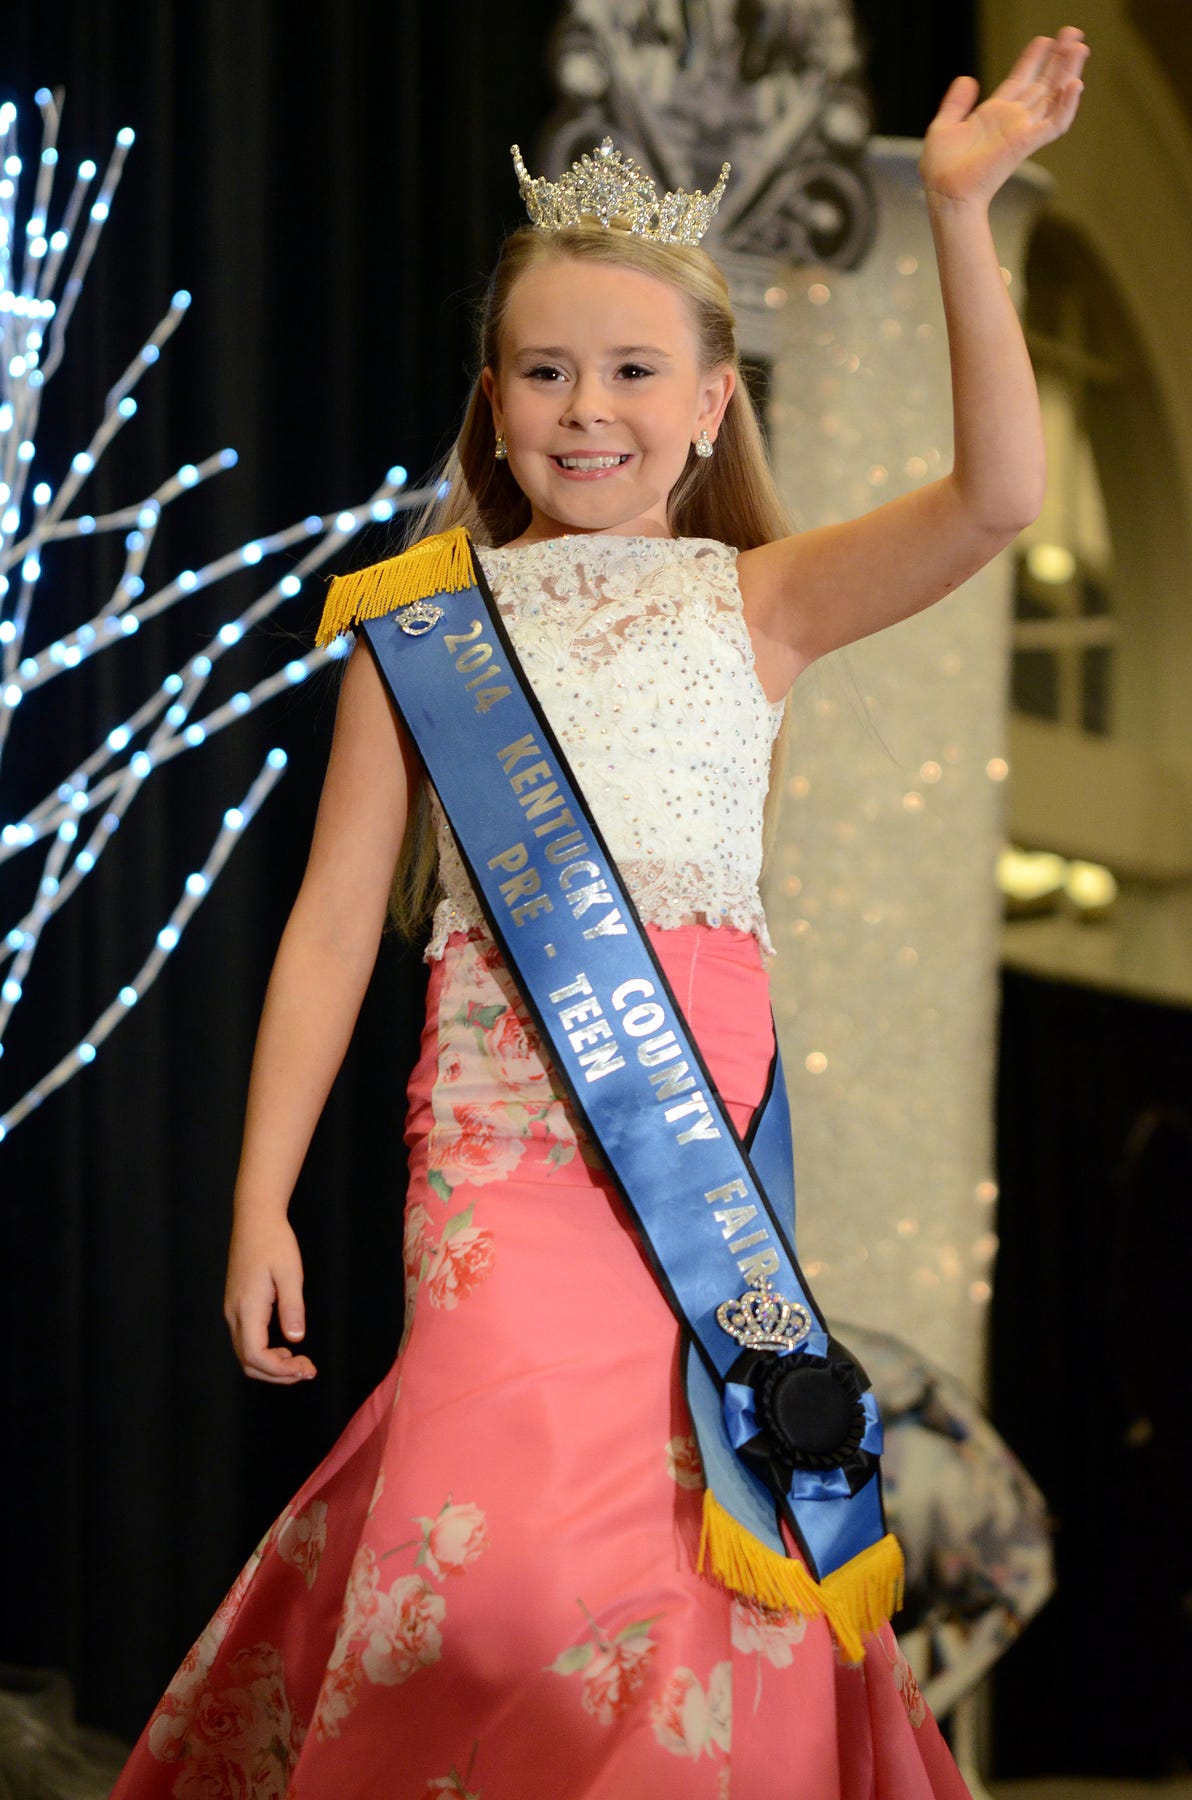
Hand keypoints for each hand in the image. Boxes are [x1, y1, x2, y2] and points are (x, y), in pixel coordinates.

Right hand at [224, 1215, 317, 1383]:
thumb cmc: (274, 1241)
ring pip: (245, 1354)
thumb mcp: (290, 1272)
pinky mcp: (237, 1306)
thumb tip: (297, 1339)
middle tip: (307, 1370)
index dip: (280, 1370)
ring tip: (300, 1362)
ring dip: (272, 1365)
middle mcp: (234, 1313)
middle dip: (278, 1374)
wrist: (255, 1219)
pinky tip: (286, 1347)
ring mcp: (233, 1310)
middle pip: (248, 1362)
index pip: (255, 1355)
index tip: (305, 1368)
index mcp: (247, 1307)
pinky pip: (246, 1341)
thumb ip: (292, 1306)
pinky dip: (265, 1353)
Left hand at [920, 27, 1088, 207]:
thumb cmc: (941, 169)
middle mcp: (1012, 120)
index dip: (1033, 59)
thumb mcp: (943, 126)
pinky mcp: (1026, 143)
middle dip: (1059, 59)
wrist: (944, 193)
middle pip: (1043, 84)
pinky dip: (1067, 105)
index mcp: (994, 113)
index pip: (1021, 79)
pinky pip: (1054, 124)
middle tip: (1073, 33)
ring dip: (1069, 72)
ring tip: (1080, 47)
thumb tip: (967, 78)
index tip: (1045, 39)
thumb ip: (957, 102)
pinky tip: (1075, 84)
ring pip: (1054, 97)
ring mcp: (1022, 131)